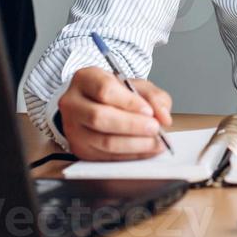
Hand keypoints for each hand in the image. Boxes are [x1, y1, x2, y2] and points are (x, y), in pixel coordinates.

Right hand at [58, 67, 173, 160]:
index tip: (148, 111)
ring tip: (155, 142)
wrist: (93, 105)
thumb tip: (163, 117)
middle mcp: (73, 103)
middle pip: (99, 117)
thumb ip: (153, 97)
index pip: (104, 90)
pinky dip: (131, 155)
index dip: (129, 102)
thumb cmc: (115, 93)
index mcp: (85, 79)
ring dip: (134, 144)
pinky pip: (106, 157)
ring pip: (103, 141)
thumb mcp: (136, 85)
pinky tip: (147, 150)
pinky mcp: (80, 149)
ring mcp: (73, 129)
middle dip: (132, 125)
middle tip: (155, 128)